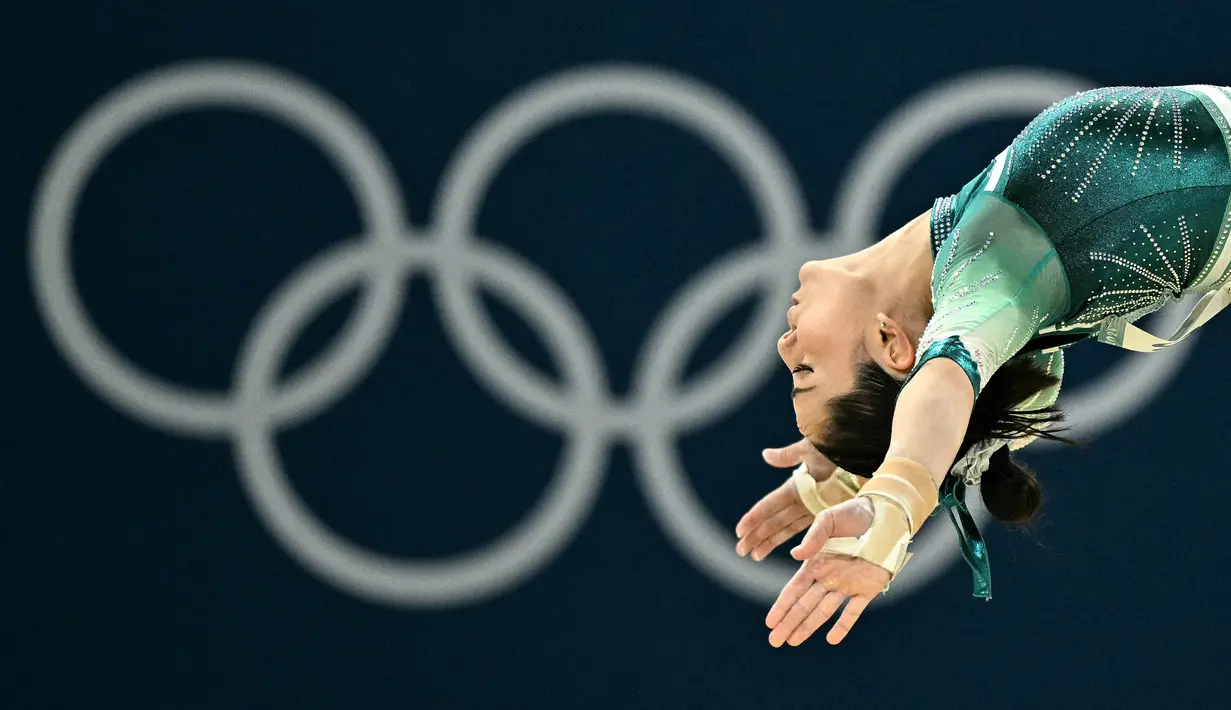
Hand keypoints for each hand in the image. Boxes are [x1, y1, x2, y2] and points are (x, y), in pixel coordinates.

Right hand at [734, 440, 834, 560]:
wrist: (862, 453)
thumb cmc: (835, 448)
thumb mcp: (810, 450)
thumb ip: (788, 456)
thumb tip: (765, 455)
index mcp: (794, 486)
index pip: (769, 506)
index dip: (754, 519)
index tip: (740, 531)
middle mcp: (801, 499)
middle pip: (773, 522)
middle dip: (756, 536)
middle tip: (741, 551)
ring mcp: (813, 508)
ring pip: (786, 530)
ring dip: (770, 543)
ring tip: (756, 556)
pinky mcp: (828, 515)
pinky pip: (807, 532)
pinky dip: (796, 543)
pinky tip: (789, 553)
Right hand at [766, 498, 889, 645]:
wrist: (883, 517)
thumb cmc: (852, 515)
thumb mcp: (828, 520)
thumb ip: (813, 537)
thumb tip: (795, 555)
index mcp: (815, 562)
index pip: (794, 589)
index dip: (782, 606)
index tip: (770, 622)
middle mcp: (828, 577)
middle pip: (804, 605)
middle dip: (789, 623)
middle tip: (775, 641)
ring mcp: (847, 585)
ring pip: (823, 612)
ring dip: (808, 627)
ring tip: (793, 642)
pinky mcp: (867, 589)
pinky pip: (853, 611)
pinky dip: (843, 625)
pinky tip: (832, 639)